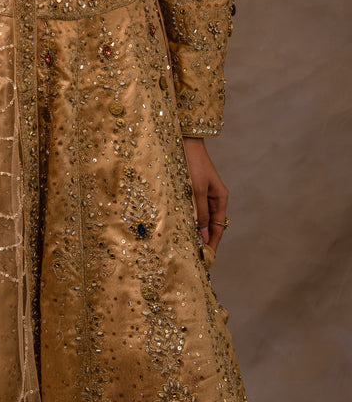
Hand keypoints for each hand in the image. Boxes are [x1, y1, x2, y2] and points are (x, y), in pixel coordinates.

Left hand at [182, 137, 228, 253]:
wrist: (185, 143)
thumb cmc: (193, 165)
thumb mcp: (196, 191)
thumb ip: (201, 213)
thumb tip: (205, 236)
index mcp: (221, 198)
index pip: (219, 227)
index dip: (214, 243)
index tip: (207, 258)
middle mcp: (214, 198)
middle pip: (211, 225)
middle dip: (204, 239)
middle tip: (195, 255)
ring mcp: (204, 194)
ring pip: (201, 218)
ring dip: (196, 230)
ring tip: (187, 245)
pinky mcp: (194, 191)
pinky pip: (194, 210)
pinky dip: (190, 219)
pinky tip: (182, 227)